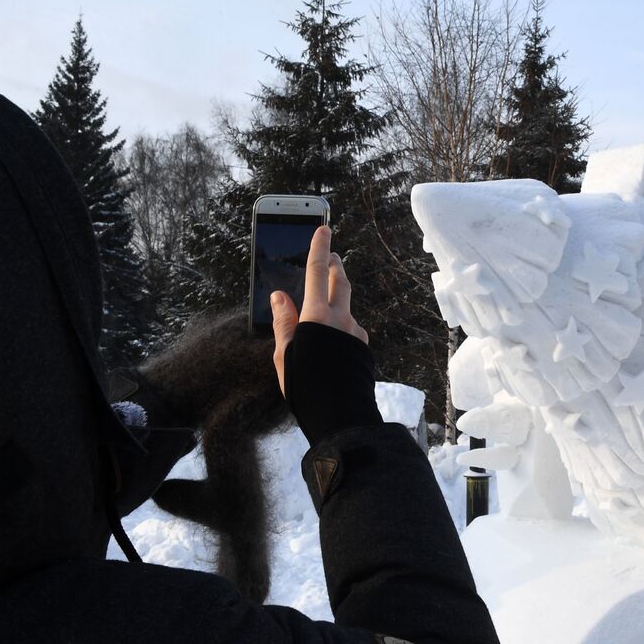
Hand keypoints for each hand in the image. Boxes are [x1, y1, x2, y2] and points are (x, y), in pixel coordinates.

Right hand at [269, 225, 367, 395]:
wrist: (341, 415)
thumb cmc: (306, 386)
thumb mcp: (284, 354)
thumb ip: (283, 322)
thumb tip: (279, 295)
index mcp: (317, 316)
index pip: (316, 272)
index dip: (319, 248)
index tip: (323, 228)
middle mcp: (341, 319)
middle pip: (339, 282)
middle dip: (334, 265)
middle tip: (330, 255)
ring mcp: (355, 333)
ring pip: (346, 307)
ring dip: (336, 299)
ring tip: (324, 302)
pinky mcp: (363, 348)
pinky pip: (351, 329)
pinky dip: (341, 325)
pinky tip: (334, 338)